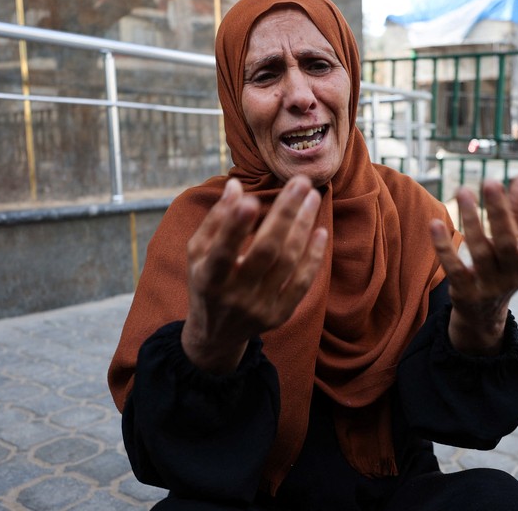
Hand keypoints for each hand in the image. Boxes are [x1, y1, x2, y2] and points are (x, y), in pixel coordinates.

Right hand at [182, 175, 327, 373]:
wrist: (216, 334)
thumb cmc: (206, 281)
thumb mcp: (197, 253)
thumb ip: (215, 220)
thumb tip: (236, 186)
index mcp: (208, 278)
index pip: (222, 251)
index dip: (234, 228)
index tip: (251, 200)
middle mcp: (235, 295)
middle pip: (266, 251)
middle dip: (285, 214)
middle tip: (300, 182)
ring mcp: (260, 307)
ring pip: (288, 262)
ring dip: (303, 226)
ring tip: (312, 197)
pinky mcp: (279, 315)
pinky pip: (302, 283)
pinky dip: (313, 257)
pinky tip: (319, 231)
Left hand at [430, 173, 517, 354]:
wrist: (482, 314)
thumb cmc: (502, 266)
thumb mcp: (515, 242)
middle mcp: (512, 275)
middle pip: (507, 243)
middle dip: (499, 212)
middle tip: (491, 182)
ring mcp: (488, 285)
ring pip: (479, 251)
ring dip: (471, 220)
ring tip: (463, 191)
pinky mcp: (464, 291)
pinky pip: (453, 267)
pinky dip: (444, 247)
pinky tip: (435, 224)